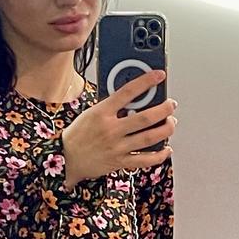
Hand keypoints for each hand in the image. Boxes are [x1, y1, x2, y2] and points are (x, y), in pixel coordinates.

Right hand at [61, 69, 176, 186]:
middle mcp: (111, 130)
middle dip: (164, 109)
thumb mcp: (91, 113)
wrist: (67, 159)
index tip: (159, 75)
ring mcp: (117, 147)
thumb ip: (111, 106)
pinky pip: (145, 160)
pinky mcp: (120, 162)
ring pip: (149, 138)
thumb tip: (133, 98)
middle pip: (145, 118)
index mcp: (102, 113)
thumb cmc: (78, 135)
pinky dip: (159, 155)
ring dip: (166, 129)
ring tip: (171, 123)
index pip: (127, 92)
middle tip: (171, 104)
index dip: (146, 82)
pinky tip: (166, 149)